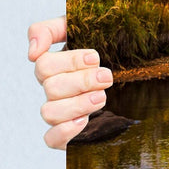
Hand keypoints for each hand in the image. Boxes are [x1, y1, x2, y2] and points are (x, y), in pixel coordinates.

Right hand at [29, 16, 111, 148]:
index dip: (69, 61)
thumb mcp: (81, 29)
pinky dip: (64, 131)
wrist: (136, 80)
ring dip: (77, 104)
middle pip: (51, 88)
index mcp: (55, 67)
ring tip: (101, 97)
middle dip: (82, 81)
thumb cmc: (107, 48)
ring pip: (49, 113)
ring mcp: (60, 112)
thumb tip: (32, 52)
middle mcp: (55, 90)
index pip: (43, 64)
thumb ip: (50, 30)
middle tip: (106, 77)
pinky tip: (84, 121)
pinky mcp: (68, 134)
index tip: (95, 58)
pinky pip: (51, 139)